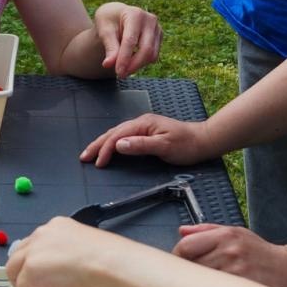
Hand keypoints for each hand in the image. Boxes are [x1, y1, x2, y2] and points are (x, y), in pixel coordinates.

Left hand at [5, 217, 127, 286]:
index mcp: (56, 226)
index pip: (34, 246)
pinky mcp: (31, 270)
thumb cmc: (107, 260)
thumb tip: (57, 274)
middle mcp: (41, 234)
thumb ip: (64, 256)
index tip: (42, 278)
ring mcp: (33, 251)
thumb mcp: (82, 250)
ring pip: (15, 273)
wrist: (111, 264)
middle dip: (24, 278)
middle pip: (18, 257)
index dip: (34, 264)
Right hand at [79, 113, 214, 166]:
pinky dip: (112, 143)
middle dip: (97, 145)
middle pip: (113, 133)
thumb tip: (119, 145)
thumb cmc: (186, 145)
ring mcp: (143, 127)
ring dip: (102, 144)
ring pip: (116, 134)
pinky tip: (108, 148)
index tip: (98, 163)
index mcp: (143, 124)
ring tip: (90, 153)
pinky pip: (123, 137)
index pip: (117, 136)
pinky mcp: (146, 133)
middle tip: (84, 157)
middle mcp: (140, 123)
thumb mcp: (165, 146)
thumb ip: (141, 145)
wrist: (202, 141)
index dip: (105, 149)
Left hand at [93, 2, 162, 77]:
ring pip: (152, 55)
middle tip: (120, 75)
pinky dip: (142, 62)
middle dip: (133, 65)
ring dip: (137, 66)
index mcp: (135, 14)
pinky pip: (153, 56)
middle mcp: (150, 20)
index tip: (118, 72)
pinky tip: (130, 62)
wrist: (117, 15)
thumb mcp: (104, 30)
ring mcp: (157, 29)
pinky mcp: (159, 37)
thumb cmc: (109, 21)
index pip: (131, 41)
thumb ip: (109, 47)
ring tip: (123, 69)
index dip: (124, 58)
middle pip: (146, 49)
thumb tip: (108, 64)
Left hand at [173, 224, 286, 286]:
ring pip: (202, 281)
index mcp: (225, 236)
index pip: (186, 246)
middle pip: (190, 266)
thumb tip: (182, 231)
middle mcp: (229, 252)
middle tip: (191, 277)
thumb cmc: (261, 253)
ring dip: (199, 285)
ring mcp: (235, 272)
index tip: (180, 262)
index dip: (177, 256)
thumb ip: (206, 230)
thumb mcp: (236, 232)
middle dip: (187, 272)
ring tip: (207, 286)